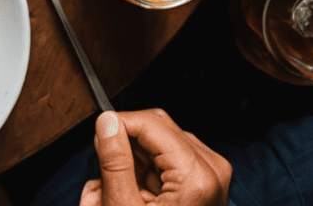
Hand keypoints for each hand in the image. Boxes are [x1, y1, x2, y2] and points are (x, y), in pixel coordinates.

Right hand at [79, 109, 231, 205]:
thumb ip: (115, 161)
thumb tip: (107, 122)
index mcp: (196, 176)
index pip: (148, 122)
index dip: (117, 125)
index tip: (99, 138)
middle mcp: (212, 170)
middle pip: (157, 125)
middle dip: (128, 143)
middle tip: (110, 171)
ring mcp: (213, 174)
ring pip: (162, 137)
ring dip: (137, 156)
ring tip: (127, 187)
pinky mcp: (209, 179)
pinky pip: (172, 152)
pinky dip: (151, 166)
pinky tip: (143, 190)